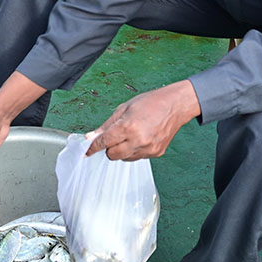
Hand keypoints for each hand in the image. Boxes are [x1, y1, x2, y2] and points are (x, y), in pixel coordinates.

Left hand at [86, 80, 201, 160]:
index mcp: (128, 127)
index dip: (93, 147)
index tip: (87, 151)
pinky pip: (137, 157)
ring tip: (131, 134)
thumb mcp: (124, 108)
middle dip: (109, 147)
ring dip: (122, 150)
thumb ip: (107, 125)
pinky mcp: (156, 153)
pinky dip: (135, 150)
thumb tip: (91, 136)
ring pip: (124, 158)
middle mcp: (138, 141)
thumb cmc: (151, 102)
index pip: (104, 143)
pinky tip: (141, 137)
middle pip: (112, 155)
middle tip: (115, 136)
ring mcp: (148, 149)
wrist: (175, 105)